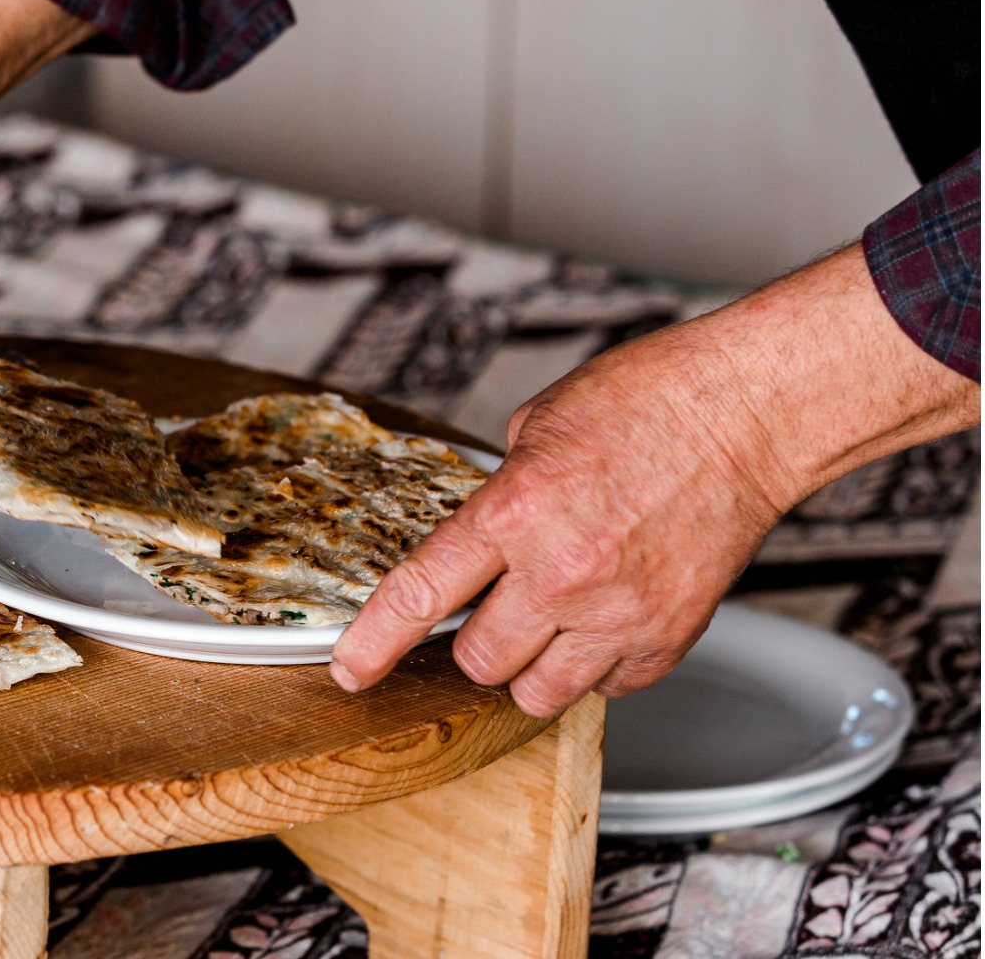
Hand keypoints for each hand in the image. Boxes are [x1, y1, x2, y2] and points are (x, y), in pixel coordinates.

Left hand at [332, 244, 979, 715]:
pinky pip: (605, 688)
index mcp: (516, 511)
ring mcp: (619, 613)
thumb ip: (496, 496)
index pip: (421, 595)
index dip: (375, 642)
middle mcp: (563, 572)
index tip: (352, 669)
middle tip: (496, 607)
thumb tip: (473, 541)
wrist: (745, 414)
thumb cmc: (647, 403)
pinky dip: (594, 665)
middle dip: (474, 642)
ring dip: (531, 665)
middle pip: (478, 662)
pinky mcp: (669, 638)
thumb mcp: (536, 429)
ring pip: (538, 692)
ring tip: (550, 619)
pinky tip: (603, 616)